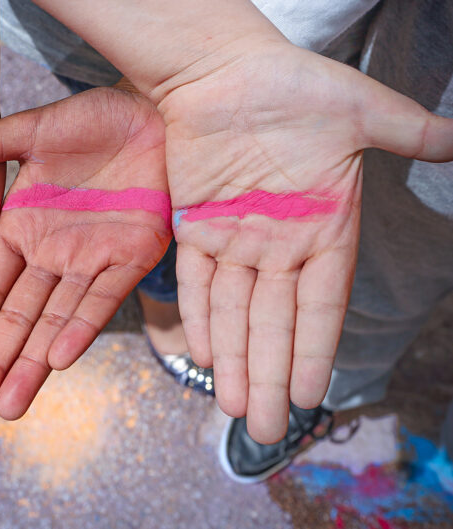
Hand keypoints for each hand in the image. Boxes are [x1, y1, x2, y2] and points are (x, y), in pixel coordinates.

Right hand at [0, 88, 170, 425]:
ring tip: (9, 407)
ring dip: (33, 364)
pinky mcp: (132, 258)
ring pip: (56, 321)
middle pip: (16, 318)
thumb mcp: (31, 130)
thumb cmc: (93, 118)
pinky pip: (102, 300)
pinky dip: (81, 328)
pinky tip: (57, 358)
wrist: (155, 114)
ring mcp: (92, 260)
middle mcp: (51, 253)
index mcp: (20, 228)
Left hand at [157, 42, 452, 442]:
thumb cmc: (294, 86)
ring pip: (232, 312)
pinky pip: (196, 281)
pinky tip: (199, 354)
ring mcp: (234, 238)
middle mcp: (278, 243)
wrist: (226, 69)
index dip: (312, 350)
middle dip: (267, 375)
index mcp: (324, 227)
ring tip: (232, 408)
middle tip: (263, 429)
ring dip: (231, 359)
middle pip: (273, 323)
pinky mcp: (194, 226)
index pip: (320, 304)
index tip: (308, 395)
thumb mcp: (362, 112)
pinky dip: (197, 316)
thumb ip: (409, 133)